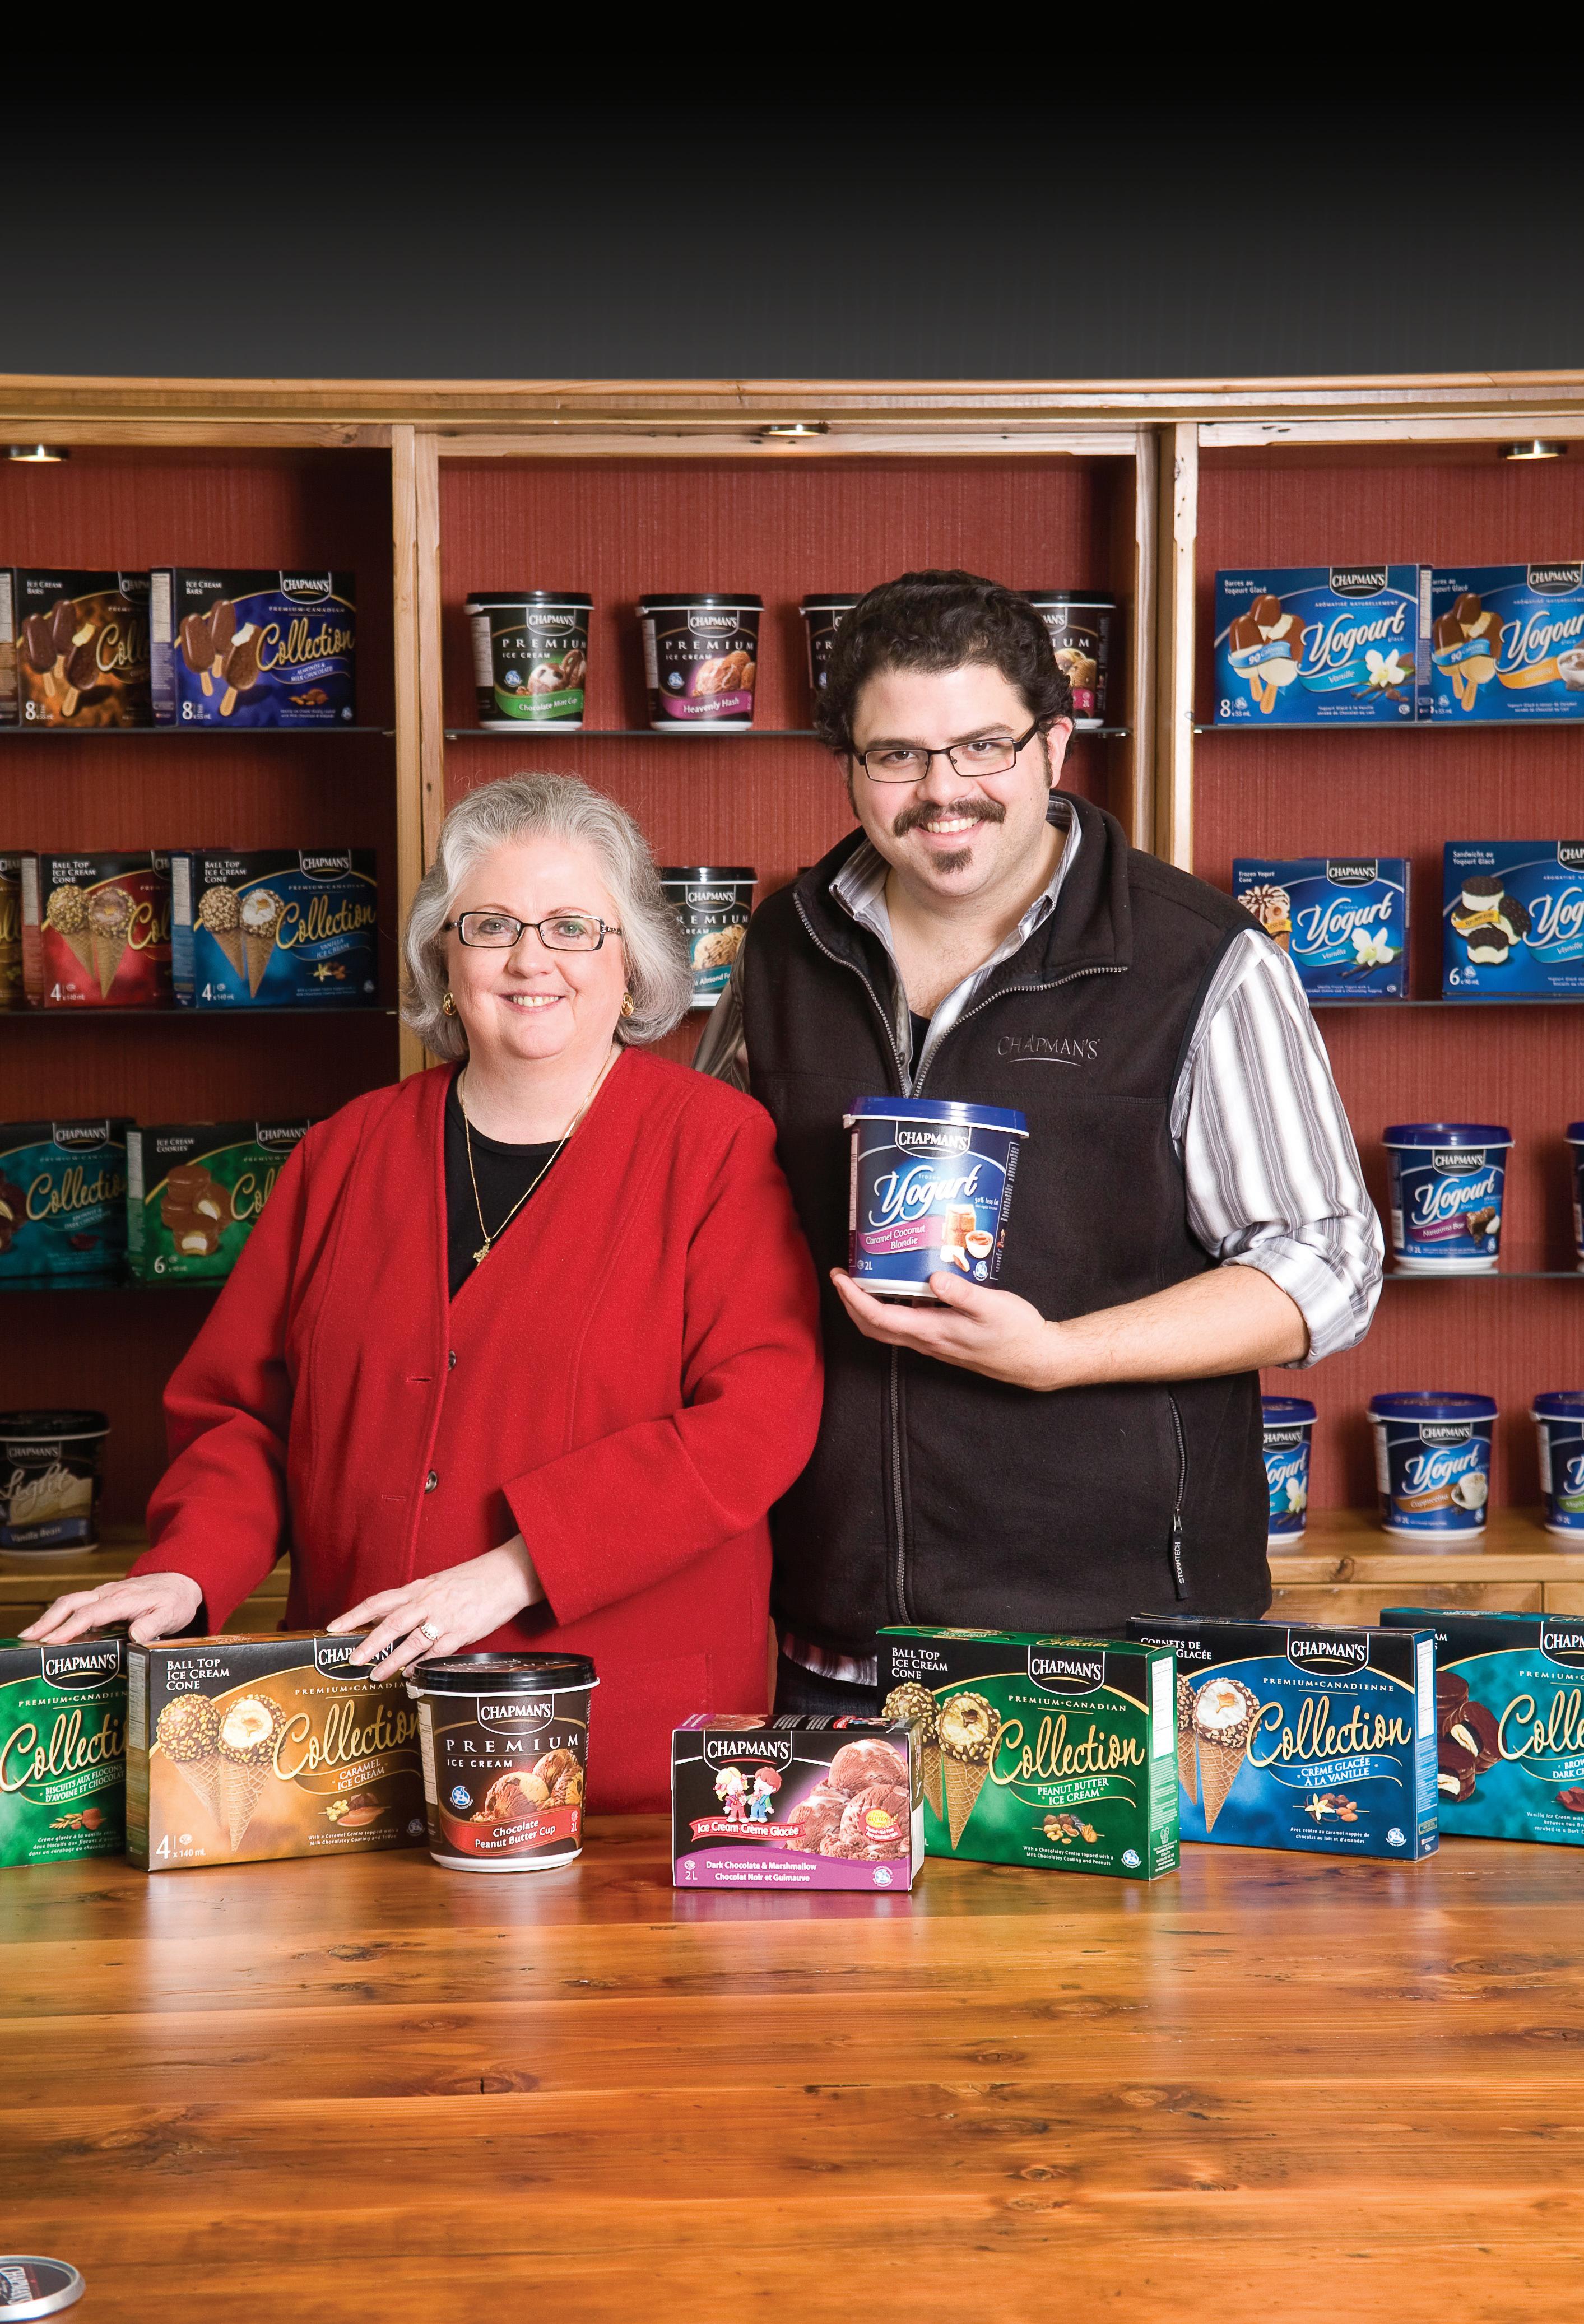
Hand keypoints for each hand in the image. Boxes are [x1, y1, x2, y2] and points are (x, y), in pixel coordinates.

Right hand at [20, 1571, 203, 1645]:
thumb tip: (134, 1637)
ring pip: (71, 1601)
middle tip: (28, 1638)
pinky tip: (50, 1630)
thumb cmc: (175, 1600)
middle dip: (48, 1620)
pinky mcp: (104, 1597)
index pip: (91, 1613)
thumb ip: (153, 1625)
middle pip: (72, 1602)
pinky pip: (78, 1603)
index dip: (70, 1627)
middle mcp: (110, 1593)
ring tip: (30, 1636)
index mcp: (124, 1599)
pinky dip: (60, 1615)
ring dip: (49, 1617)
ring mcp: (105, 1593)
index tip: (51, 1641)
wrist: (182, 1580)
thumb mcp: (171, 1614)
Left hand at [329, 1534, 543, 1676]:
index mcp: (418, 1588)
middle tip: (351, 1659)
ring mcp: (444, 1617)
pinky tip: (411, 1674)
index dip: (354, 1614)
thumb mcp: (437, 1584)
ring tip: (376, 1675)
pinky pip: (436, 1651)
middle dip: (368, 1642)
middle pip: (390, 1622)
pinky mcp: (461, 1631)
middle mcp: (427, 1601)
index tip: (333, 1628)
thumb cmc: (472, 1580)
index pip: (379, 1601)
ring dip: (391, 1660)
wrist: (506, 1575)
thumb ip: (414, 1601)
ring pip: (411, 1640)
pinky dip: (422, 1664)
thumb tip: (388, 1618)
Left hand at [830, 1267, 1061, 1389]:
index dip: (854, 1298)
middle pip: (873, 1328)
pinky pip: (906, 1329)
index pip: (880, 1317)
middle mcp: (927, 1341)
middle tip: (841, 1277)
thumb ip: (962, 1292)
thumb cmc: (1017, 1333)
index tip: (840, 1277)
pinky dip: (890, 1311)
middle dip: (851, 1304)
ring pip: (888, 1331)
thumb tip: (933, 1277)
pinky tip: (901, 1291)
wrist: (1035, 1359)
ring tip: (863, 1281)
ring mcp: (934, 1344)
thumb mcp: (993, 1306)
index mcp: (933, 1331)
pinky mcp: (943, 1342)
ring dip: (867, 1309)